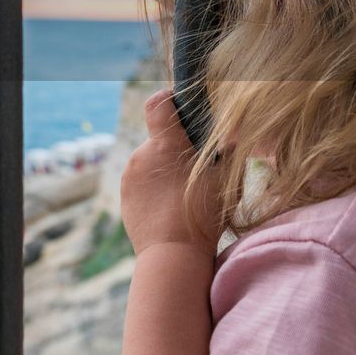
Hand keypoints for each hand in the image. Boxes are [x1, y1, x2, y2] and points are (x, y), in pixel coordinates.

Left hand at [120, 88, 223, 254]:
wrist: (173, 254)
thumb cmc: (204, 214)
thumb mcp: (228, 178)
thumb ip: (227, 150)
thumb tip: (230, 133)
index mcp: (165, 144)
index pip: (157, 104)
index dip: (168, 100)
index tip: (178, 105)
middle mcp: (141, 155)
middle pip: (159, 140)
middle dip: (175, 149)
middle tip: (196, 169)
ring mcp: (130, 176)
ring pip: (150, 163)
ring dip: (165, 171)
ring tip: (183, 195)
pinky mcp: (125, 196)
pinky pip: (142, 183)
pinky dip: (155, 189)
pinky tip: (170, 208)